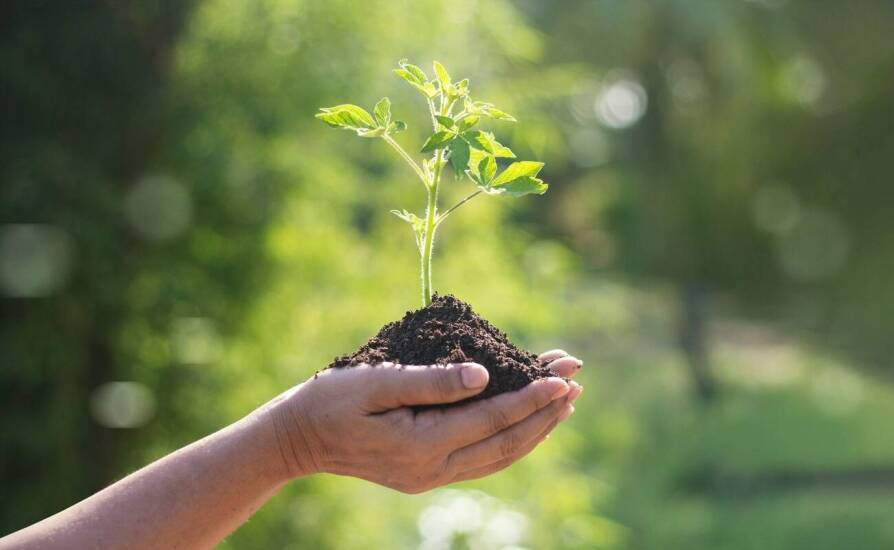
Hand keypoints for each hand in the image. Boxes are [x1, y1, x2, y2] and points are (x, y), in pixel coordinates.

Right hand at [268, 351, 582, 493]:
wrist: (298, 439)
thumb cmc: (332, 400)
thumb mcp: (377, 381)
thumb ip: (431, 380)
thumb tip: (485, 375)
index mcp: (422, 444)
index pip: (493, 419)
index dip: (532, 397)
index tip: (564, 375)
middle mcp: (433, 468)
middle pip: (506, 442)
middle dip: (546, 412)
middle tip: (577, 380)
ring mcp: (431, 476)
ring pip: (499, 456)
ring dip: (535, 429)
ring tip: (565, 402)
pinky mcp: (426, 473)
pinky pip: (483, 459)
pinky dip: (511, 439)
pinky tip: (526, 421)